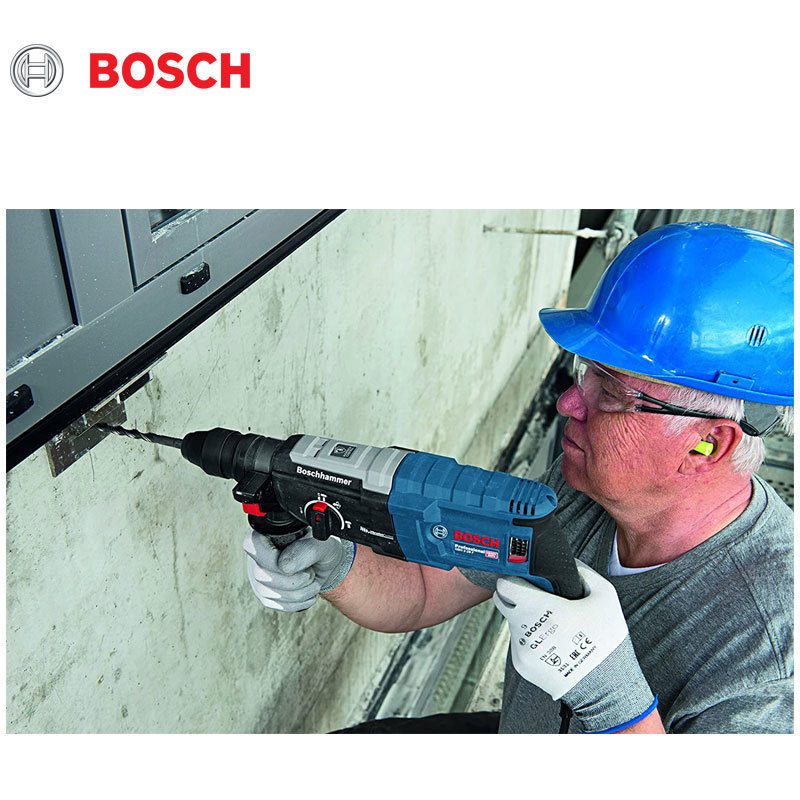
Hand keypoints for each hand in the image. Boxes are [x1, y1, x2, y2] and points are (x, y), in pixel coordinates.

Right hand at [243, 530, 354, 611]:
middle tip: (310, 572)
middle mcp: (258, 554)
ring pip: (267, 592)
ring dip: (298, 593)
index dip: (272, 558)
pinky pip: (274, 604)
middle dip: (294, 580)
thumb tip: (284, 566)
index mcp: (269, 534)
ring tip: (312, 581)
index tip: (294, 564)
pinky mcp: (265, 593)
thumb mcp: (324, 544)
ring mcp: (259, 574)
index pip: (252, 544)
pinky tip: (307, 592)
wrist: (327, 565)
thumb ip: (307, 550)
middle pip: (261, 574)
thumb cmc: (323, 549)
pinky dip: (296, 603)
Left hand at [494, 561, 655, 732]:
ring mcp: (521, 649)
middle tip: (536, 597)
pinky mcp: (521, 665)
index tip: (523, 578)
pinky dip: (530, 639)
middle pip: (503, 602)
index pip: (505, 585)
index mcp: (540, 608)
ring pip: (512, 623)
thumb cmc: (607, 640)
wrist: (608, 689)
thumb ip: (582, 572)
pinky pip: (518, 642)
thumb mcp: (605, 596)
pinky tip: (552, 642)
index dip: (512, 578)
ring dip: (524, 619)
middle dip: (515, 596)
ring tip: (552, 624)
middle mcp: (524, 628)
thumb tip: (567, 561)